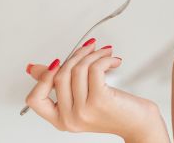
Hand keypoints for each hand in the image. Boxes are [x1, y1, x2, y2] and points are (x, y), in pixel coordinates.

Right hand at [24, 38, 167, 141]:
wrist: (139, 125)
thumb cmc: (115, 112)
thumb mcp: (82, 101)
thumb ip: (60, 86)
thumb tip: (35, 68)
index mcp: (61, 120)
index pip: (35, 99)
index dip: (42, 78)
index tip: (56, 62)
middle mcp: (70, 118)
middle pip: (59, 76)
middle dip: (76, 56)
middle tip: (89, 48)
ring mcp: (83, 110)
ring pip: (77, 70)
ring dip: (93, 54)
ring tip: (103, 52)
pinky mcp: (99, 100)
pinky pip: (94, 69)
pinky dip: (104, 59)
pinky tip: (112, 60)